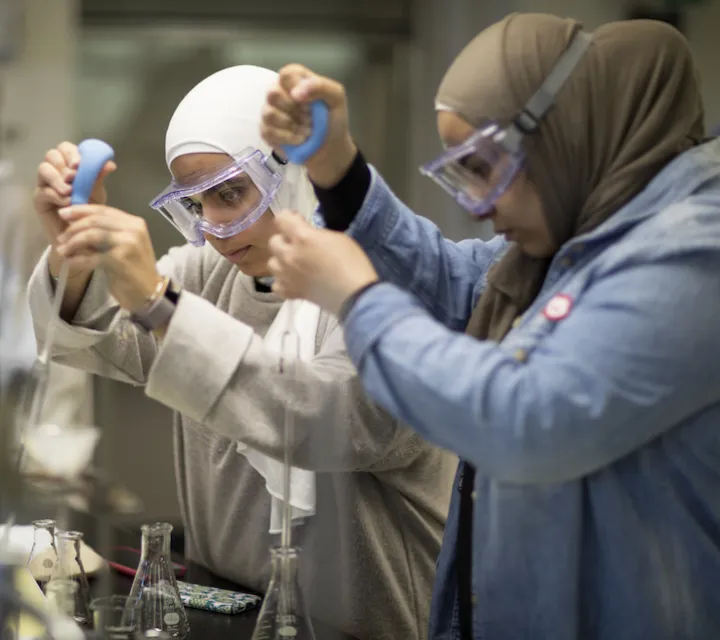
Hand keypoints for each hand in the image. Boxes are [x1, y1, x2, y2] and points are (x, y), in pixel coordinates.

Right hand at [34, 141, 115, 278]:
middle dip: (64, 164)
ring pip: (44, 169)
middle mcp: (56, 172)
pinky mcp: (39, 200)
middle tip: (74, 176)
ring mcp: (45, 184)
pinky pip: (42, 191)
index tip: (80, 164)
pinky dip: (56, 195)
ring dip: (58, 178)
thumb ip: (99, 177)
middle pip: (51, 155)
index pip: (65, 148)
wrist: (83, 234)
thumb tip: (110, 163)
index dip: (71, 153)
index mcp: (69, 165)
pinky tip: (67, 202)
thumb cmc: (89, 210)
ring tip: (70, 191)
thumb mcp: (97, 192)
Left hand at [55, 204, 161, 312]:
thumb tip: (74, 223)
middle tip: (60, 237)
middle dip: (74, 227)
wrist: (149, 294)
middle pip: (96, 220)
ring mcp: (129, 243)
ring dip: (73, 242)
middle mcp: (134, 229)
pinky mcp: (121, 259)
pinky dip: (78, 260)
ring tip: (62, 250)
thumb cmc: (134, 270)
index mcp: (135, 223)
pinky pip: (92, 256)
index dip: (80, 210)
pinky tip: (69, 263)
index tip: (63, 214)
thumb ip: (105, 233)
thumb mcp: (122, 246)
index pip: (104, 210)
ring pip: (92, 235)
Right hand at [261, 64, 356, 187]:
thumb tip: (295, 93)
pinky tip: (299, 140)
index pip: (286, 74)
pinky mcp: (267, 131)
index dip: (296, 88)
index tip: (308, 102)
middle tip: (310, 118)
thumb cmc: (333, 120)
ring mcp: (271, 112)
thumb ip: (320, 86)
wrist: (331, 148)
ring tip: (307, 131)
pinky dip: (288, 138)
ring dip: (292, 126)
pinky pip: (268, 132)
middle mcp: (280, 93)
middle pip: (273, 94)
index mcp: (296, 80)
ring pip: (269, 114)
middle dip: (295, 110)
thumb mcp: (336, 98)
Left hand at [267, 212, 378, 315]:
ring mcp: (287, 275)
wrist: (355, 295)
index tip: (299, 222)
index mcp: (303, 237)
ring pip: (272, 263)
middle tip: (299, 244)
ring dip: (281, 260)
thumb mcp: (338, 238)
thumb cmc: (352, 263)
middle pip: (273, 241)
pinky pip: (276, 285)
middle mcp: (289, 255)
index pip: (282, 219)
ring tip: (295, 263)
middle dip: (285, 239)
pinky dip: (283, 282)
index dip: (290, 218)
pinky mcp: (291, 292)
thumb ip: (316, 234)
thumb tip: (306, 234)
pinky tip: (293, 280)